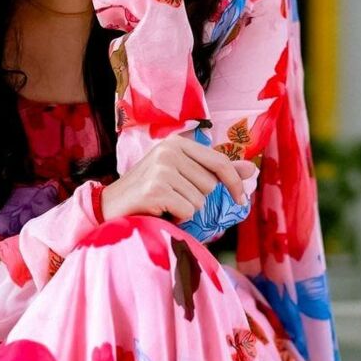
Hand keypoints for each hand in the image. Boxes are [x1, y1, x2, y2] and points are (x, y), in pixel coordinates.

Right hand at [100, 131, 256, 222]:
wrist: (109, 206)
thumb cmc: (147, 191)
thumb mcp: (182, 174)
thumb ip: (215, 170)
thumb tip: (251, 170)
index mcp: (177, 142)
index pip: (220, 161)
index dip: (234, 182)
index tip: (240, 200)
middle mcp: (169, 150)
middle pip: (211, 184)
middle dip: (198, 199)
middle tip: (175, 198)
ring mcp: (161, 168)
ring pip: (200, 200)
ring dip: (186, 209)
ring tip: (166, 204)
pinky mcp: (156, 189)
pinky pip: (188, 211)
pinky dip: (178, 218)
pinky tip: (160, 211)